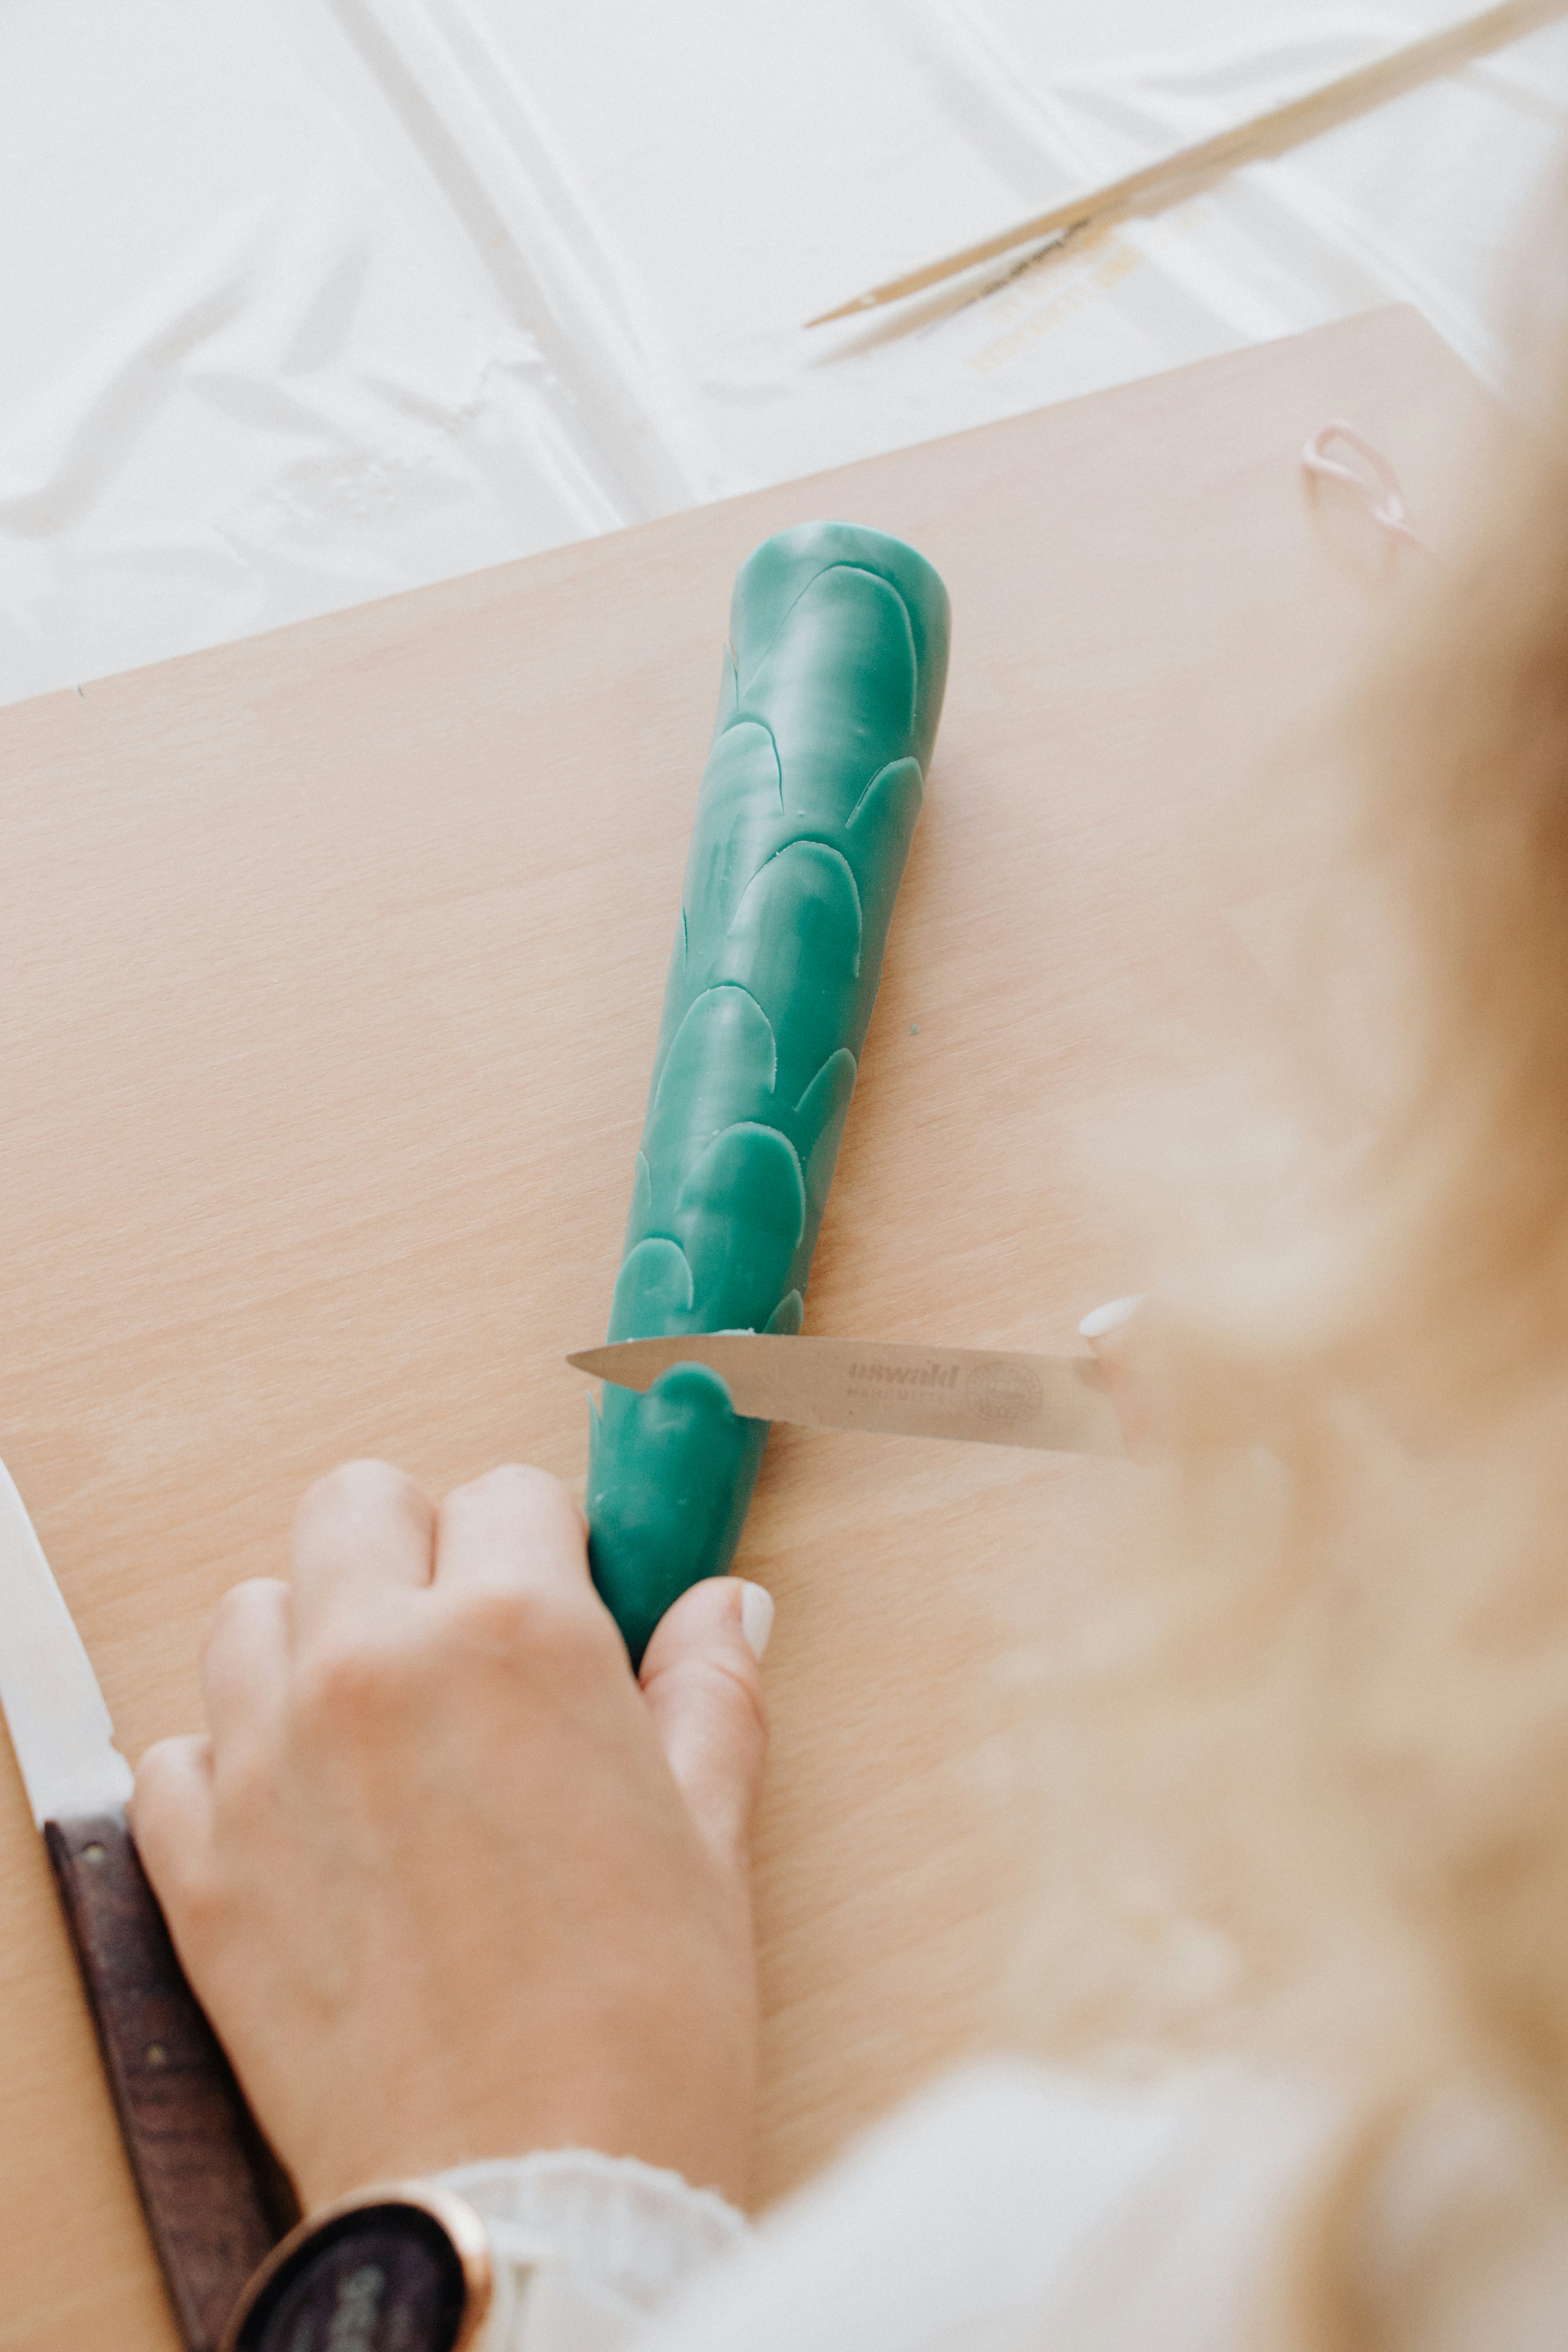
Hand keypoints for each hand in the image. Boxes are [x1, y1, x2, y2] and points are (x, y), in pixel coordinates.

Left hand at [130, 1460, 771, 2210]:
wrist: (528, 2194)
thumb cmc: (638, 2026)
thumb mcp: (708, 1837)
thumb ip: (708, 1694)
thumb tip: (723, 1609)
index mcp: (517, 1636)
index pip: (508, 1495)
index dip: (544, 1545)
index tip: (558, 1591)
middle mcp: (377, 1664)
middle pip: (354, 1505)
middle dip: (414, 1547)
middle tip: (463, 1636)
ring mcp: (271, 1757)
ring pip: (252, 1610)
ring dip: (312, 1640)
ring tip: (378, 1726)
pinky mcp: (201, 1862)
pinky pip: (178, 1751)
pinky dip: (230, 1766)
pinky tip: (305, 1822)